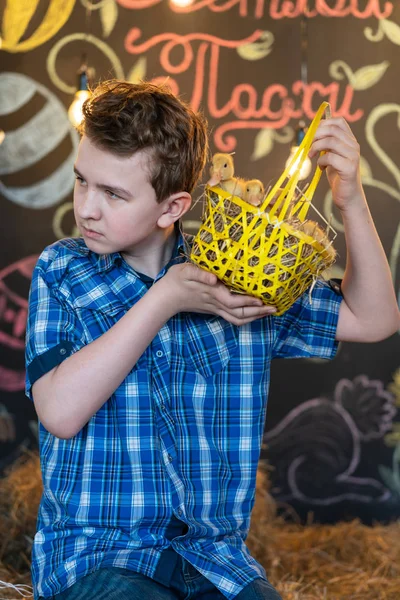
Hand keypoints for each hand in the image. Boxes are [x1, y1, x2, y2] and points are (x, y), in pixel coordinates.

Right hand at [160, 263, 275, 324]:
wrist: (166, 296)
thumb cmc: (176, 280)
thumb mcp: (185, 271)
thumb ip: (199, 273)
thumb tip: (214, 278)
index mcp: (211, 293)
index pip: (233, 301)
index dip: (248, 302)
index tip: (262, 299)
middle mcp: (215, 303)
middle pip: (239, 313)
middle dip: (258, 312)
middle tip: (275, 308)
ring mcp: (215, 309)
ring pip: (237, 318)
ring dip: (254, 317)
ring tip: (269, 312)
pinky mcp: (214, 310)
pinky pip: (233, 317)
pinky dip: (246, 316)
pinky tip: (255, 312)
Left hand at [308, 117, 363, 212]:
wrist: (348, 196)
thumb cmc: (337, 176)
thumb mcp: (331, 156)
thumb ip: (326, 144)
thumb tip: (311, 132)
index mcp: (350, 140)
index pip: (339, 121)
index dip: (323, 123)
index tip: (312, 133)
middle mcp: (354, 145)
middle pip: (333, 130)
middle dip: (315, 135)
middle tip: (308, 146)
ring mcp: (353, 156)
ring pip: (331, 142)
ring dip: (316, 147)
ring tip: (311, 156)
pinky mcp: (349, 168)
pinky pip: (330, 158)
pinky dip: (321, 162)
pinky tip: (321, 168)